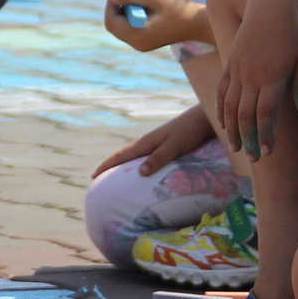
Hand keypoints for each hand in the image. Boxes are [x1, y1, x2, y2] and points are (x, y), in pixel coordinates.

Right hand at [93, 103, 214, 178]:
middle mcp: (148, 143)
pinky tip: (141, 171)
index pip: (120, 156)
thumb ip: (159, 158)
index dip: (106, 166)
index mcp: (146, 143)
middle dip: (110, 167)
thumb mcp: (174, 146)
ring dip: (122, 166)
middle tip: (99, 180)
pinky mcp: (164, 145)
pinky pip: (144, 157)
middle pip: (123, 156)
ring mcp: (155, 143)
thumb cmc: (190, 131)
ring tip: (116, 178)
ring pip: (133, 156)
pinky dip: (136, 165)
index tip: (93, 176)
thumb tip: (140, 172)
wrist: (204, 118)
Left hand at [103, 0, 205, 51]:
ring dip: (125, 10)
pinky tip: (145, 6)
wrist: (201, 24)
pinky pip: (131, 28)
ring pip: (122, 26)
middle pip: (114, 25)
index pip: (112, 21)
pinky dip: (132, 16)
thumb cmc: (180, 9)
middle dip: (116, 7)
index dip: (110, 4)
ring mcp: (142, 45)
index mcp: (138, 36)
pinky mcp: (147, 42)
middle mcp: (137, 44)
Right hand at [216, 0, 297, 159]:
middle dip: (249, 139)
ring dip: (232, 129)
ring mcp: (238, 70)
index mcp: (272, 78)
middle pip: (245, 116)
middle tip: (254, 158)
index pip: (265, 115)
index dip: (266, 136)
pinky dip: (221, 108)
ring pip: (230, 106)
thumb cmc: (293, 33)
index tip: (269, 152)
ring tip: (236, 146)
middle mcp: (251, 77)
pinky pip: (221, 90)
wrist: (270, 5)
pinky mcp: (230, 63)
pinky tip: (223, 122)